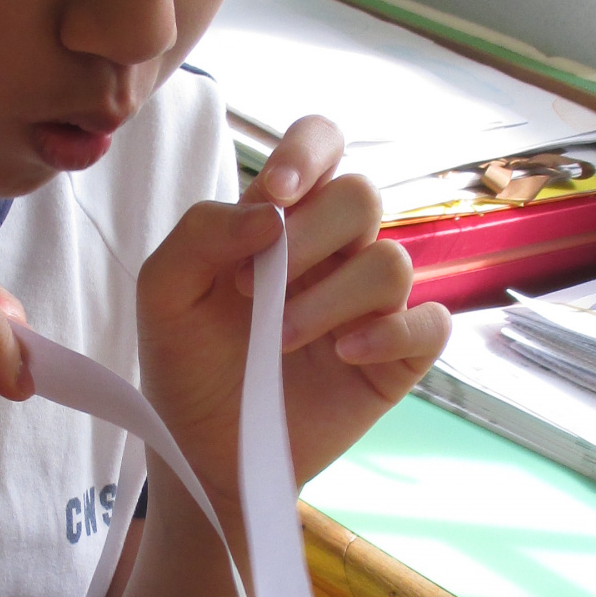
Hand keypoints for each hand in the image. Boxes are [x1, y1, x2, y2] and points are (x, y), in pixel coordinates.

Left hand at [136, 116, 450, 528]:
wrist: (202, 451)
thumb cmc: (186, 364)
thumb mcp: (165, 293)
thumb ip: (202, 233)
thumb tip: (272, 212)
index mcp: (283, 220)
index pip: (321, 144)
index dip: (309, 151)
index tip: (277, 192)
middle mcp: (335, 251)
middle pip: (362, 196)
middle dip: (310, 236)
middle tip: (252, 289)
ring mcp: (370, 304)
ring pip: (391, 262)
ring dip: (330, 298)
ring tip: (278, 340)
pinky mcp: (396, 357)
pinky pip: (429, 324)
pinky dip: (390, 333)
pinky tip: (343, 354)